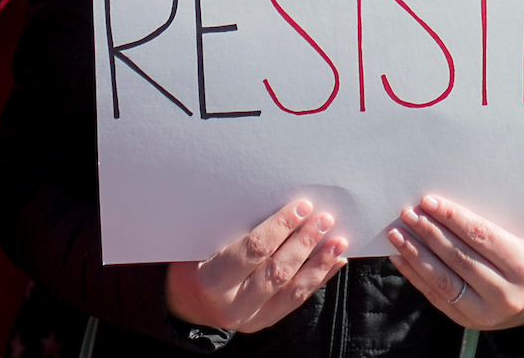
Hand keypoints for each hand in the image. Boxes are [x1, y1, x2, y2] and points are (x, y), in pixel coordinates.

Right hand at [164, 199, 348, 331]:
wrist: (185, 302)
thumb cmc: (193, 260)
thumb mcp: (202, 241)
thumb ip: (234, 228)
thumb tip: (276, 201)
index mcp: (211, 281)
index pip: (253, 251)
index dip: (280, 227)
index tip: (302, 207)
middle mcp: (232, 305)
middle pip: (277, 272)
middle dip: (305, 244)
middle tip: (324, 219)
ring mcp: (250, 318)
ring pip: (292, 291)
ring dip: (319, 264)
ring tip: (338, 242)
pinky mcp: (263, 322)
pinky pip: (296, 300)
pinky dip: (318, 279)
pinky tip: (334, 262)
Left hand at [386, 194, 523, 329]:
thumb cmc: (520, 259)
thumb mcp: (516, 240)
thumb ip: (485, 228)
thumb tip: (440, 208)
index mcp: (522, 266)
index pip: (481, 236)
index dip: (452, 218)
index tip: (428, 201)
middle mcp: (505, 292)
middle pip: (459, 257)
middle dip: (429, 232)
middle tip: (408, 213)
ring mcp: (484, 312)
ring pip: (443, 279)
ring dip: (415, 253)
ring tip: (397, 234)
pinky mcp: (466, 321)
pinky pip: (434, 295)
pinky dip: (414, 274)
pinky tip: (400, 256)